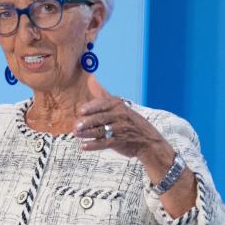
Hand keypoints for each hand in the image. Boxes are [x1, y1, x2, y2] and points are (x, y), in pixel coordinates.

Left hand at [74, 75, 195, 216]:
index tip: (81, 111)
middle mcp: (120, 116)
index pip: (103, 104)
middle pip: (101, 118)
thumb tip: (91, 78)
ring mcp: (121, 129)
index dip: (91, 108)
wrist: (148, 140)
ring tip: (76, 135)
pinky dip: (94, 145)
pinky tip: (84, 146)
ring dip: (87, 133)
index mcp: (118, 105)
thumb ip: (103, 94)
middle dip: (87, 122)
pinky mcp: (120, 142)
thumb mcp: (119, 106)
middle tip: (76, 126)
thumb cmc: (128, 122)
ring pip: (101, 131)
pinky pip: (105, 143)